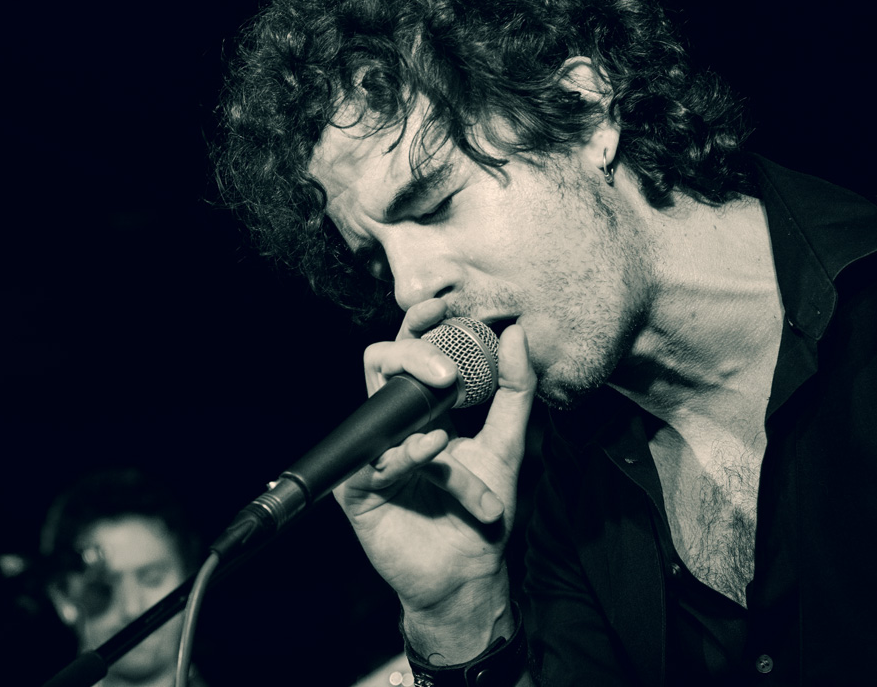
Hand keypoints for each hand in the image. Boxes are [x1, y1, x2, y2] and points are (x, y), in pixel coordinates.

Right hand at [332, 298, 534, 652]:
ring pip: (378, 405)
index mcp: (426, 408)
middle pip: (382, 363)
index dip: (421, 323)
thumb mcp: (509, 444)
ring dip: (417, 401)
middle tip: (448, 364)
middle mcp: (396, 425)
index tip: (444, 303)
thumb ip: (514, 390)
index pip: (415, 351)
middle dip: (411, 349)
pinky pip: (376, 459)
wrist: (470, 572)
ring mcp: (374, 455)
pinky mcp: (359, 490)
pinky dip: (409, 451)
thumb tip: (517, 335)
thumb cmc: (484, 513)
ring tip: (450, 404)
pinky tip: (436, 448)